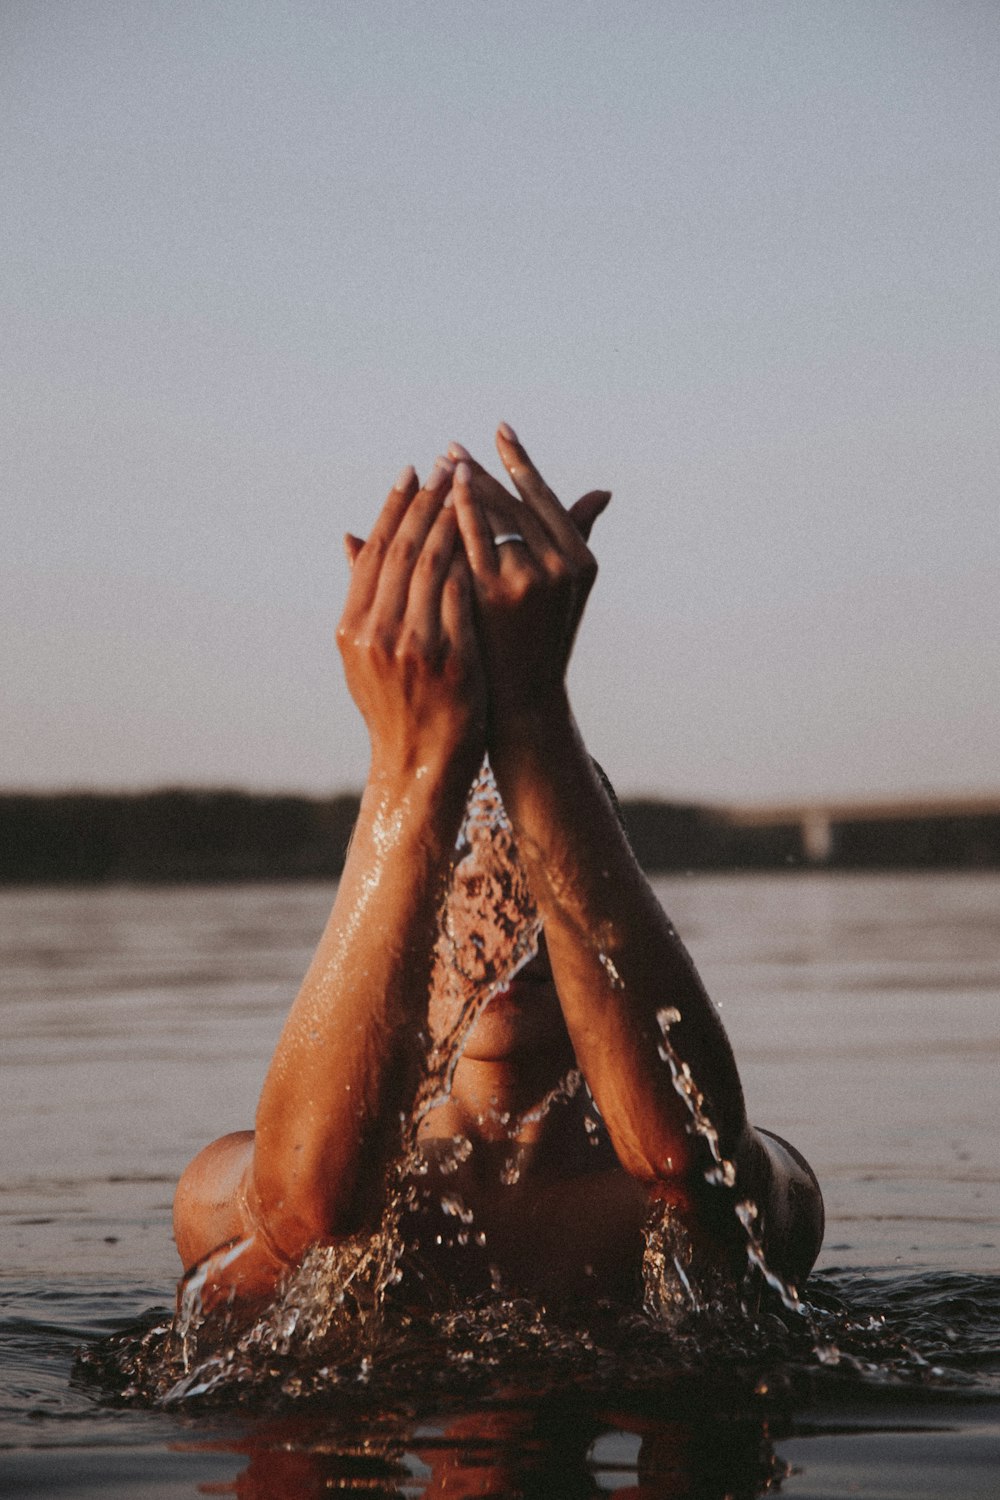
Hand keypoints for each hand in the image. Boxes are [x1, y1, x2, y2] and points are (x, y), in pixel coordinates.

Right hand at [336, 462, 485, 778]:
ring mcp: (413, 645)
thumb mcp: (364, 654)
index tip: (412, 472)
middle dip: (427, 500)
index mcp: (353, 626)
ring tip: (470, 485)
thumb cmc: (396, 706)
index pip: (375, 551)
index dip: (394, 507)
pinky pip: (464, 594)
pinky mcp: (450, 656)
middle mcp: (377, 631)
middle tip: (448, 463)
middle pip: (404, 548)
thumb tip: (350, 537)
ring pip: (436, 563)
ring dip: (454, 517)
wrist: (420, 764)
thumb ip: (362, 596)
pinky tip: (489, 530)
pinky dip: (474, 558)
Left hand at [449, 426, 610, 728]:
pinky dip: (447, 520)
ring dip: (460, 489)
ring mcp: (528, 578)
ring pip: (488, 519)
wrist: (522, 700)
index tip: (499, 430)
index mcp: (581, 559)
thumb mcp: (567, 589)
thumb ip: (576, 533)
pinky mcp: (494, 593)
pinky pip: (465, 543)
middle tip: (450, 449)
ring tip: (437, 468)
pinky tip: (428, 504)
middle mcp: (561, 564)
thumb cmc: (540, 640)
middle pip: (511, 502)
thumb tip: (603, 492)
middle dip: (479, 473)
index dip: (519, 461)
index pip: (543, 495)